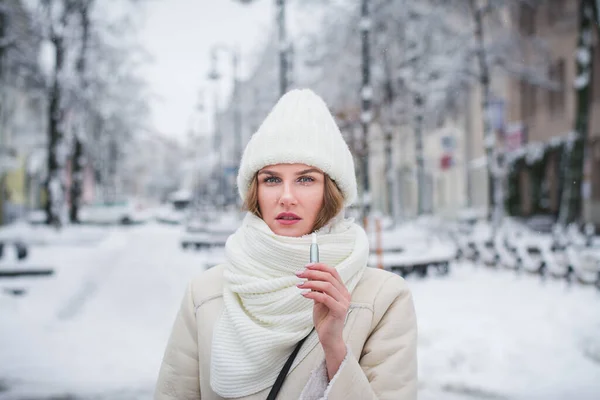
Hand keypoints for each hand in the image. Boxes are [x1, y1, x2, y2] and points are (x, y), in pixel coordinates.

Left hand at [296, 263, 348, 378]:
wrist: (329, 339)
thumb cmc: (324, 320)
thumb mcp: (319, 301)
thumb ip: (317, 289)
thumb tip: (308, 274)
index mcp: (342, 290)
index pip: (333, 271)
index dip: (319, 266)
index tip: (306, 266)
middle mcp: (345, 294)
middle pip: (329, 276)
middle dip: (312, 273)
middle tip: (298, 274)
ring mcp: (344, 302)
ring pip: (326, 285)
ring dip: (310, 283)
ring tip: (299, 285)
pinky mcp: (339, 311)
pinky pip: (324, 298)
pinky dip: (312, 294)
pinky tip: (303, 294)